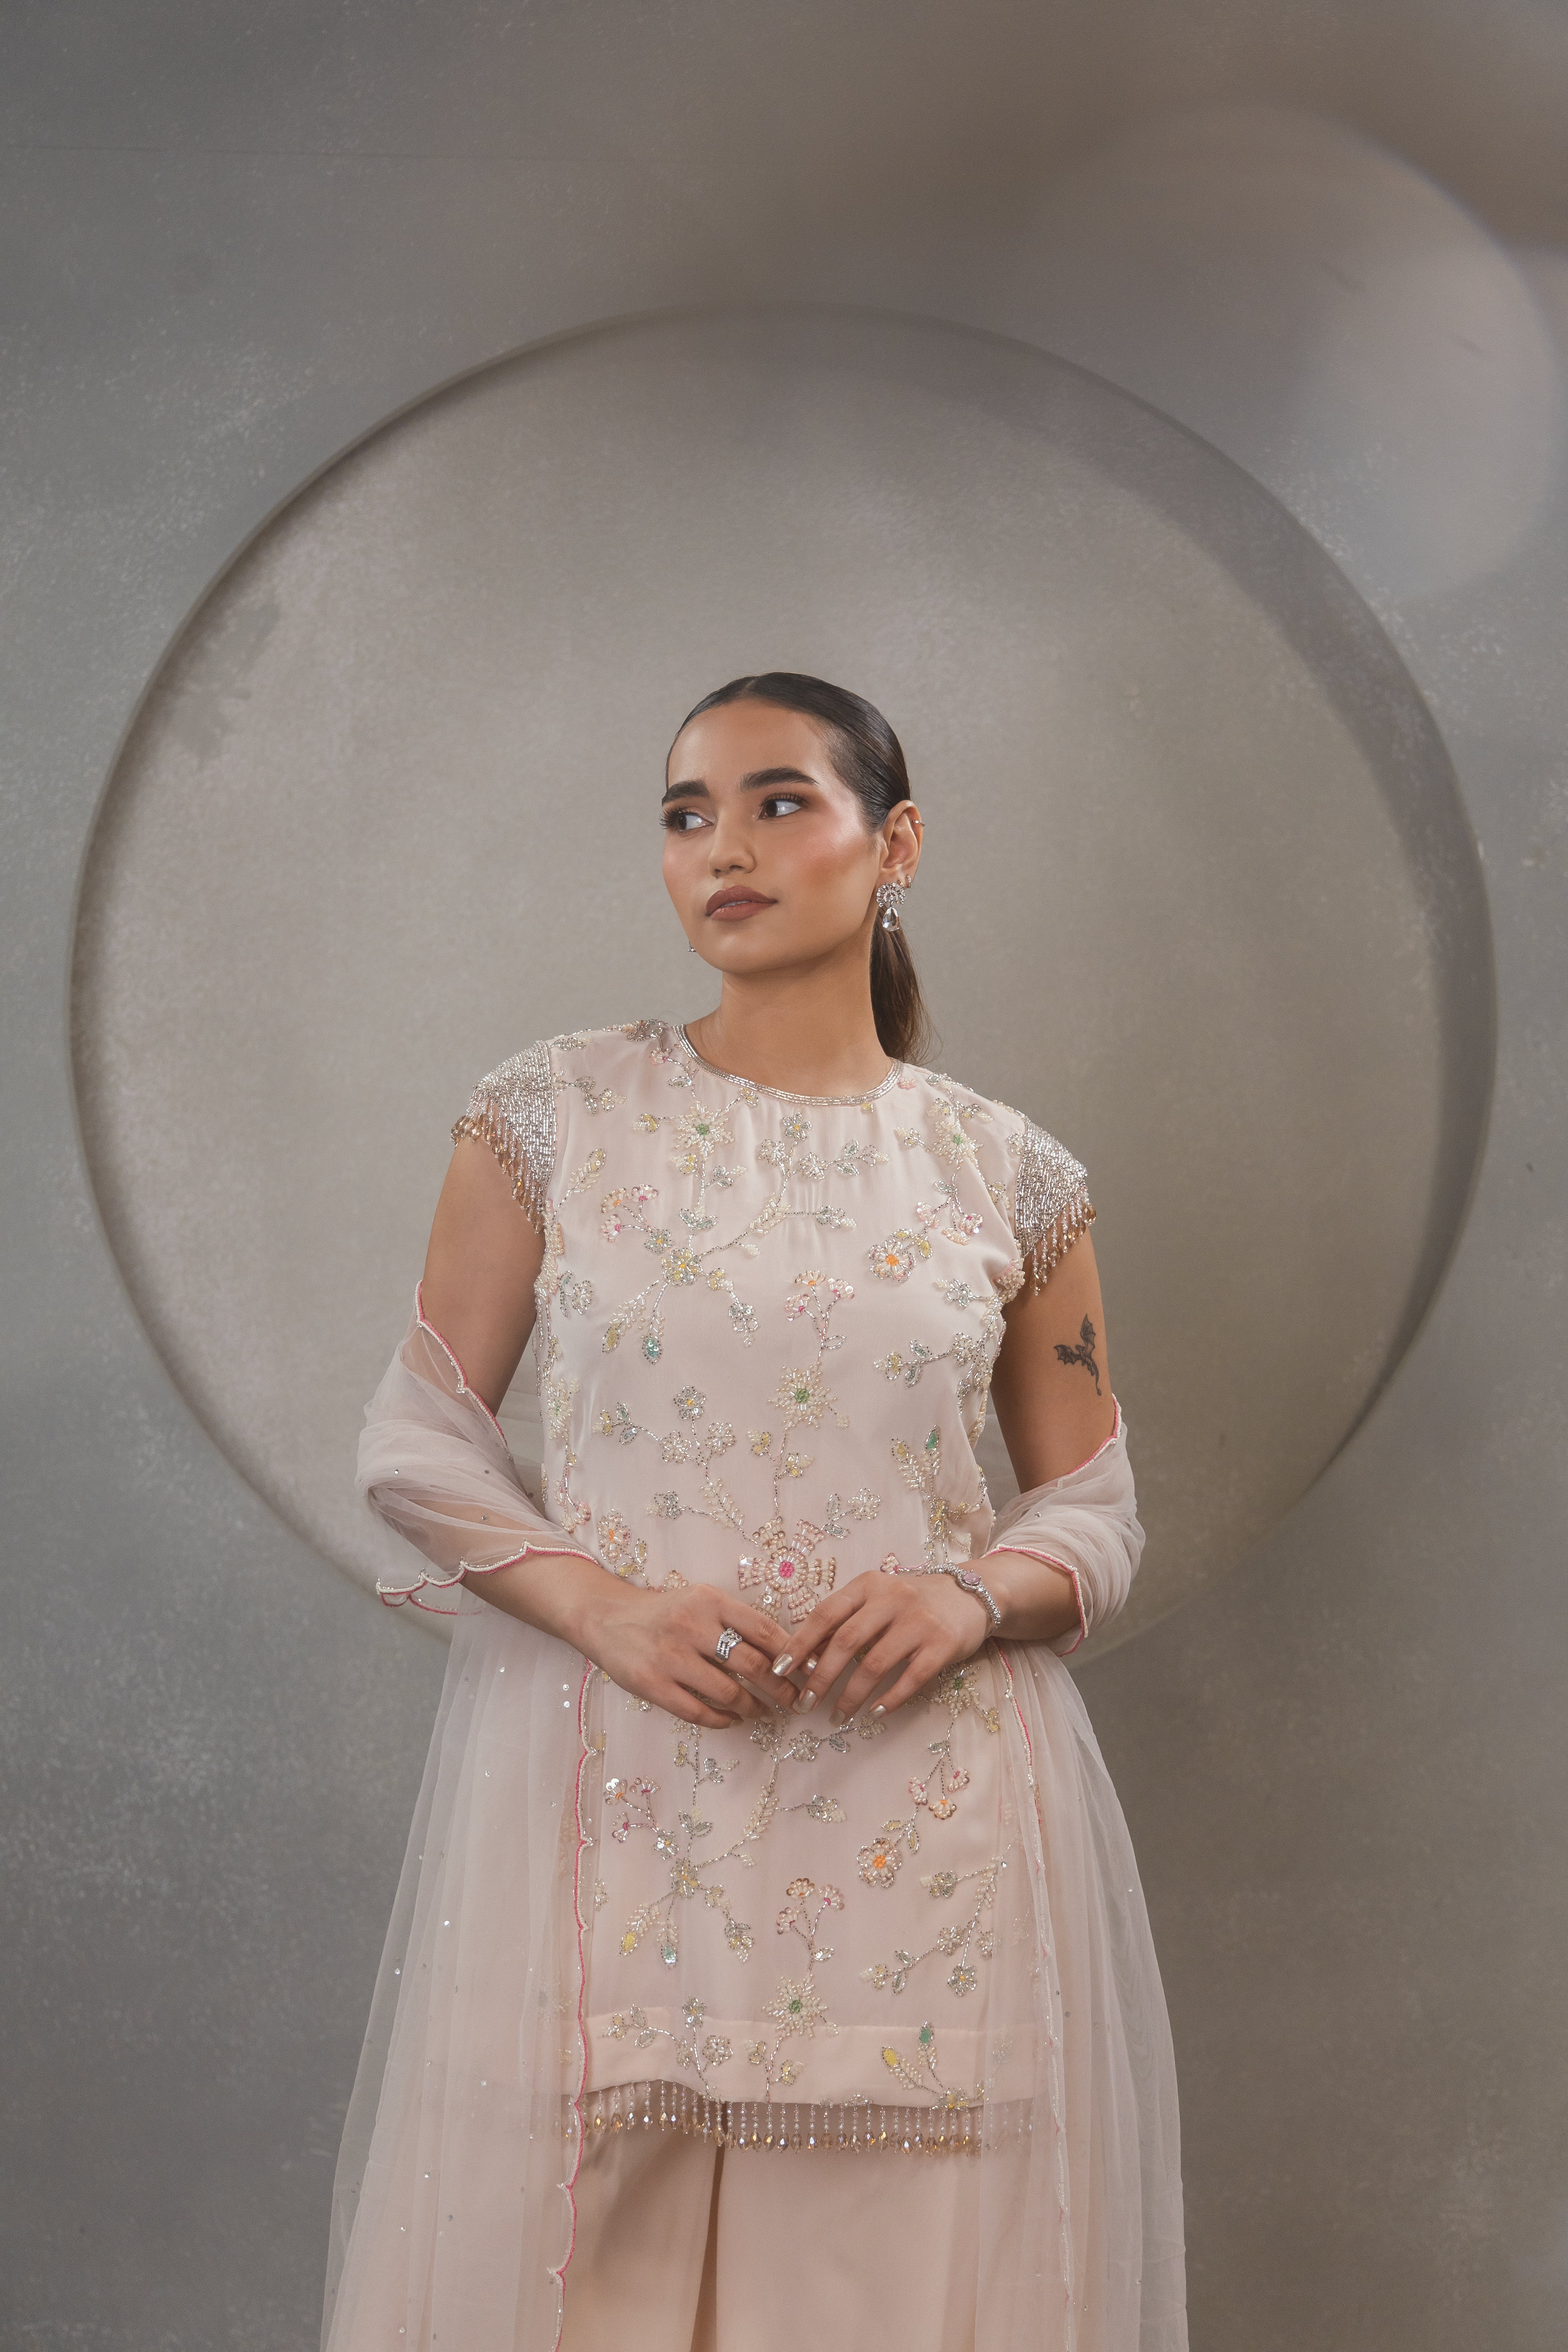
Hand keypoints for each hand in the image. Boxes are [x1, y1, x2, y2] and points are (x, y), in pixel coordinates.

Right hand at [582, 1578, 796, 1730]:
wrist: (608, 1618)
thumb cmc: (666, 1612)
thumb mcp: (701, 1602)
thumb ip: (736, 1621)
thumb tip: (786, 1650)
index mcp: (709, 1601)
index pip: (763, 1629)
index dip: (792, 1654)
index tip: (810, 1671)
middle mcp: (691, 1626)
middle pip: (752, 1664)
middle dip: (782, 1688)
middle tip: (795, 1701)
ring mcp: (670, 1658)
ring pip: (729, 1693)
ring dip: (754, 1708)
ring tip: (766, 1712)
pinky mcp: (653, 1685)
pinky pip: (698, 1711)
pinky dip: (723, 1720)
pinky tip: (733, 1720)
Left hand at [784, 1568, 991, 1724]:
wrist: (971, 1594)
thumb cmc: (912, 1601)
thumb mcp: (877, 1598)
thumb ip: (846, 1619)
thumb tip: (806, 1655)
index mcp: (868, 1584)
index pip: (825, 1614)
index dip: (799, 1643)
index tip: (779, 1670)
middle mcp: (892, 1598)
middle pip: (846, 1642)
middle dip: (820, 1677)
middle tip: (805, 1704)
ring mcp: (919, 1621)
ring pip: (875, 1664)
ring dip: (851, 1695)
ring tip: (837, 1716)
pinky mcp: (942, 1645)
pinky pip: (910, 1678)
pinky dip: (889, 1700)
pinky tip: (874, 1714)